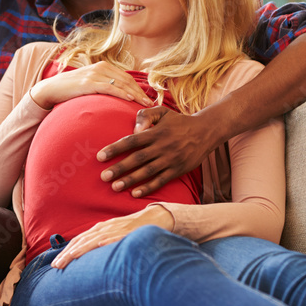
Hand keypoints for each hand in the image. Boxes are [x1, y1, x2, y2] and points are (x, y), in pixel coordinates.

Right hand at [30, 61, 153, 109]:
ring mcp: (95, 74)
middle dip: (140, 93)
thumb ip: (104, 87)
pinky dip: (121, 93)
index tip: (149, 99)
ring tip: (145, 105)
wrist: (51, 89)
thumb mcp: (90, 85)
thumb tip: (118, 97)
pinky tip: (129, 99)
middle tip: (152, 104)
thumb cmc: (72, 90)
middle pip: (127, 80)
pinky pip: (109, 88)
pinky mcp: (88, 83)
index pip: (126, 78)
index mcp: (104, 67)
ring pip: (121, 84)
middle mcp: (101, 68)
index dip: (139, 88)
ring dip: (135, 94)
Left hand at [51, 207, 173, 268]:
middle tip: (56, 266)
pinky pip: (116, 237)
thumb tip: (89, 258)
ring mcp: (116, 229)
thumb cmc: (133, 229)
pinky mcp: (129, 232)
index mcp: (100, 229)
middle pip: (82, 240)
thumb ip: (102, 243)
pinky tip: (99, 246)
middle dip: (68, 253)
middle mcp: (105, 227)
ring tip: (69, 259)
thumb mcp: (114, 234)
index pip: (79, 240)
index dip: (66, 251)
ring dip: (81, 249)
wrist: (155, 217)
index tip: (55, 264)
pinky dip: (107, 241)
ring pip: (95, 240)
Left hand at [97, 107, 215, 196]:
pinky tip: (135, 193)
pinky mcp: (178, 170)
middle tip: (103, 177)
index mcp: (156, 132)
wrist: (205, 131)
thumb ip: (145, 115)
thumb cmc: (179, 122)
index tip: (100, 156)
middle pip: (137, 158)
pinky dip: (148, 187)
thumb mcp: (163, 112)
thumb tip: (134, 130)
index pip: (131, 141)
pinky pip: (161, 180)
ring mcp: (170, 159)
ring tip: (115, 187)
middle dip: (119, 168)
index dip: (115, 149)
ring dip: (130, 180)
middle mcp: (162, 146)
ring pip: (147, 171)